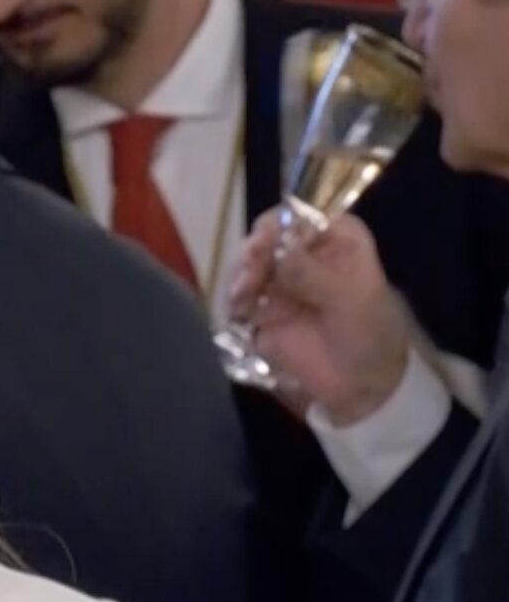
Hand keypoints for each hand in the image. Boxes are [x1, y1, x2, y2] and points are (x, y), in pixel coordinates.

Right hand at [228, 210, 411, 425]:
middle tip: (248, 278)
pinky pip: (238, 301)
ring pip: (248, 267)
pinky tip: (236, 314)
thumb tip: (278, 250)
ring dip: (239, 279)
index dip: (279, 225)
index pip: (301, 216)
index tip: (265, 245)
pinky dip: (232, 305)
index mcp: (335, 239)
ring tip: (240, 300)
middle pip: (266, 239)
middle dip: (252, 255)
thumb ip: (313, 274)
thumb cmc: (369, 335)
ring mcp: (280, 283)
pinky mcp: (262, 312)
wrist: (361, 385)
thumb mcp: (350, 300)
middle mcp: (303, 254)